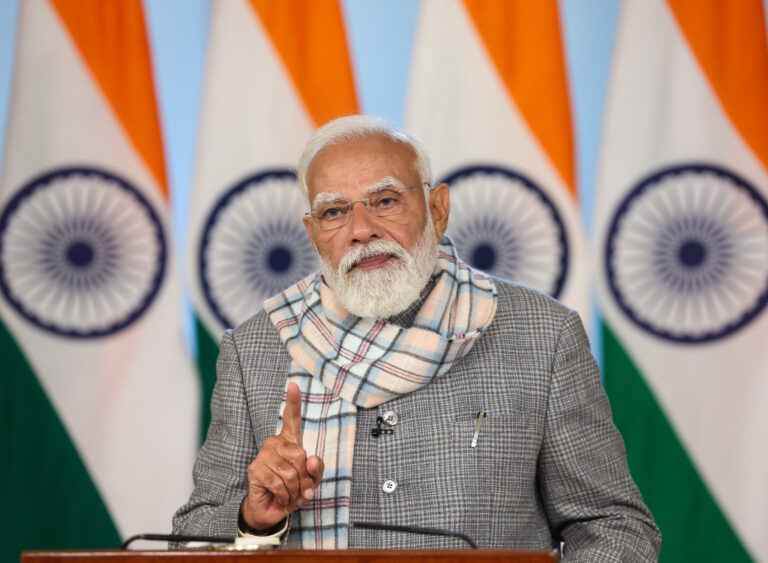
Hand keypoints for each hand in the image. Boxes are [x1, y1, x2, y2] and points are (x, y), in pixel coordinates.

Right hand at [241, 382, 323, 529]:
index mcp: (290, 441)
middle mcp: (274, 443)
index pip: (291, 418)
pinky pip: (279, 483)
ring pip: (290, 472)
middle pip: (301, 456)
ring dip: (295, 490)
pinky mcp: (255, 470)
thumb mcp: (312, 480)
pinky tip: (280, 497)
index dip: (293, 401)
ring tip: (290, 494)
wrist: (273, 510)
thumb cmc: (294, 490)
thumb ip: (316, 469)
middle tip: (300, 488)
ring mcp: (263, 456)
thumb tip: (311, 459)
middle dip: (305, 478)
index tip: (293, 384)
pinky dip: (285, 495)